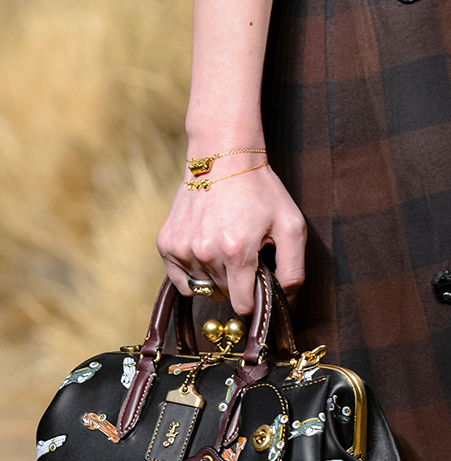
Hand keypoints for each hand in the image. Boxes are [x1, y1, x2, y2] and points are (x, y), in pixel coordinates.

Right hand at [157, 164, 306, 315]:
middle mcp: (206, 253)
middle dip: (236, 281)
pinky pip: (180, 281)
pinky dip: (193, 274)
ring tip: (223, 244)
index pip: (243, 305)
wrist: (222, 155)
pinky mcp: (166, 244)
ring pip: (203, 287)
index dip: (254, 296)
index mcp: (238, 253)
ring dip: (215, 275)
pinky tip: (205, 251)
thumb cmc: (260, 190)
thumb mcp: (291, 226)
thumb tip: (287, 300)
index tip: (257, 280)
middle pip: (224, 294)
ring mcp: (183, 249)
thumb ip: (294, 269)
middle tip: (243, 250)